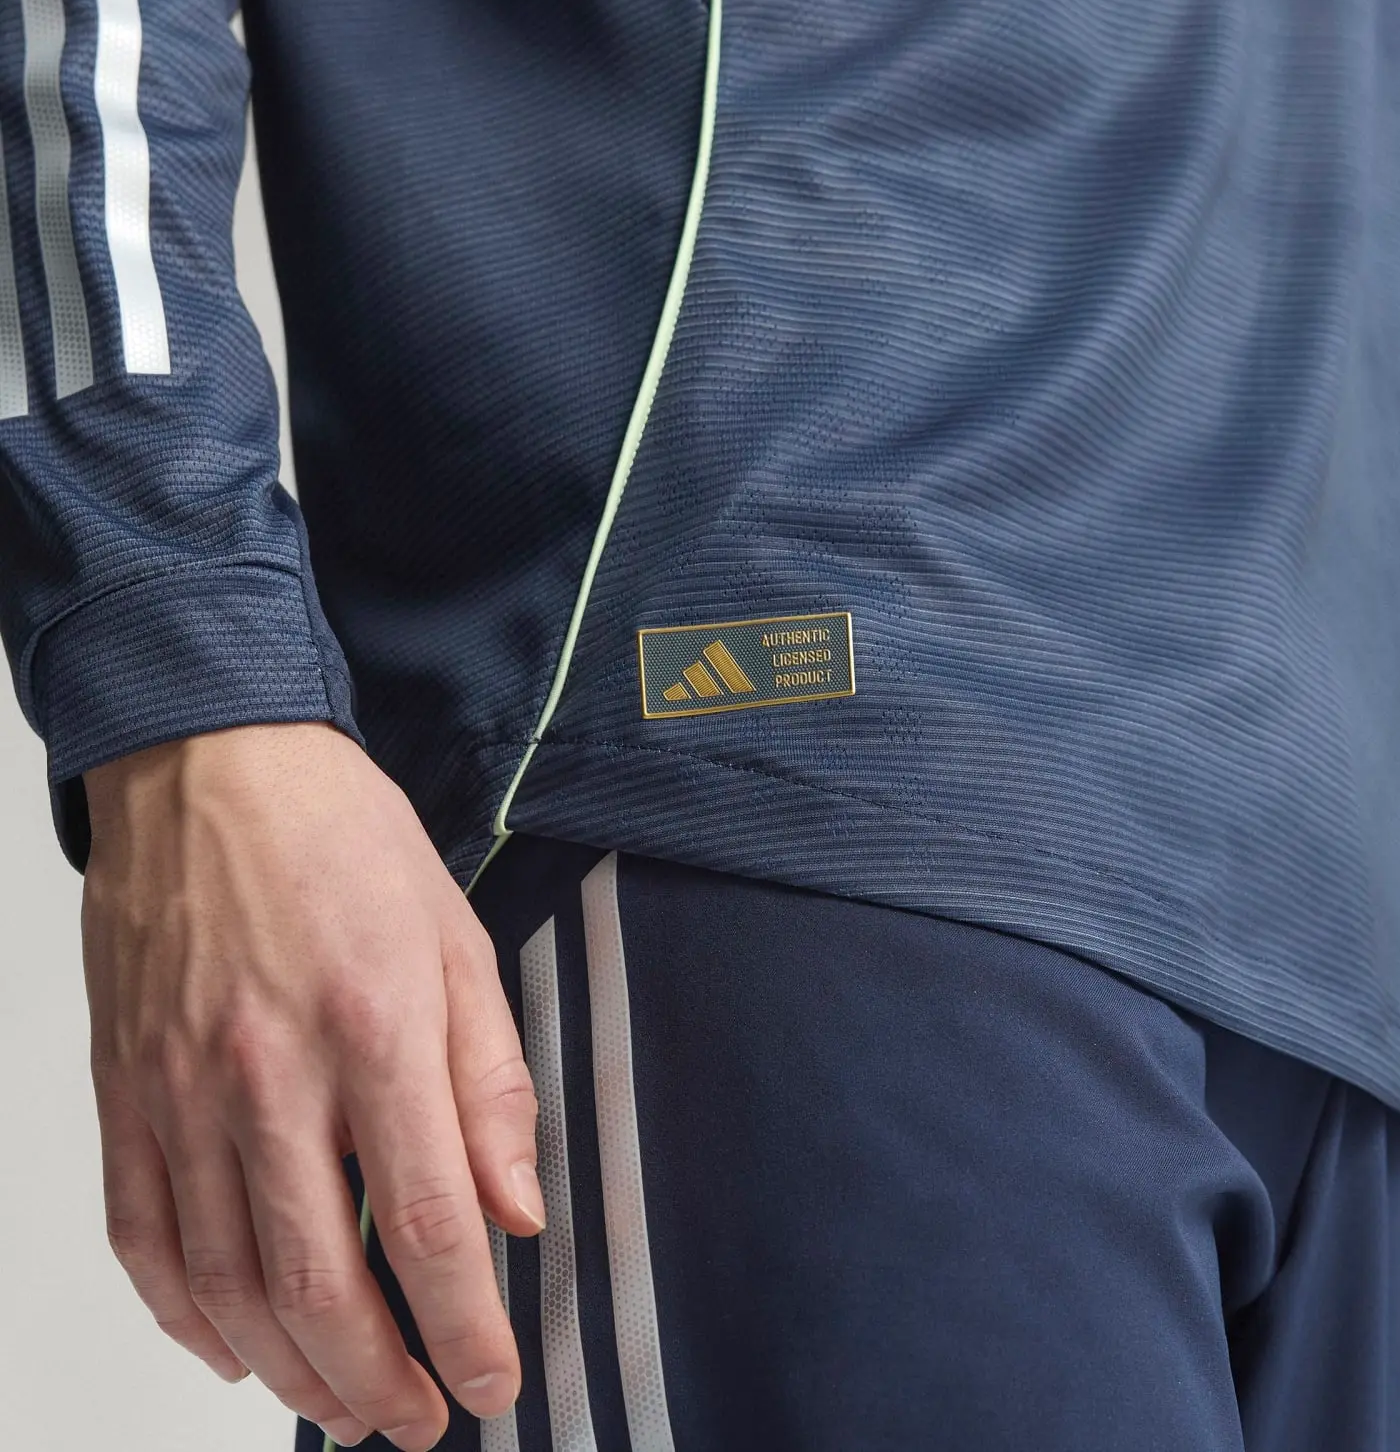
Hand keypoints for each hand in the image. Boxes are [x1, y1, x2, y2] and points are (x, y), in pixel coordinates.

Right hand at [81, 721, 541, 1449]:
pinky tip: (232, 1349)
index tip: (492, 1381)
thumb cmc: (346, 846)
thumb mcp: (457, 942)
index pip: (428, 1224)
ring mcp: (181, 1090)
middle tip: (419, 1424)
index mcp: (374, 1030)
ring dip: (287, 1371)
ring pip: (227, 1282)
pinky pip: (144, 1233)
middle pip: (320, 1281)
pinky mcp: (125, 1091)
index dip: (465, 1327)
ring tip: (343, 1410)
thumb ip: (490, 1083)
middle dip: (377, 1380)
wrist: (212, 770)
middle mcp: (270, 1076)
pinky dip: (184, 1315)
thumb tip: (517, 1209)